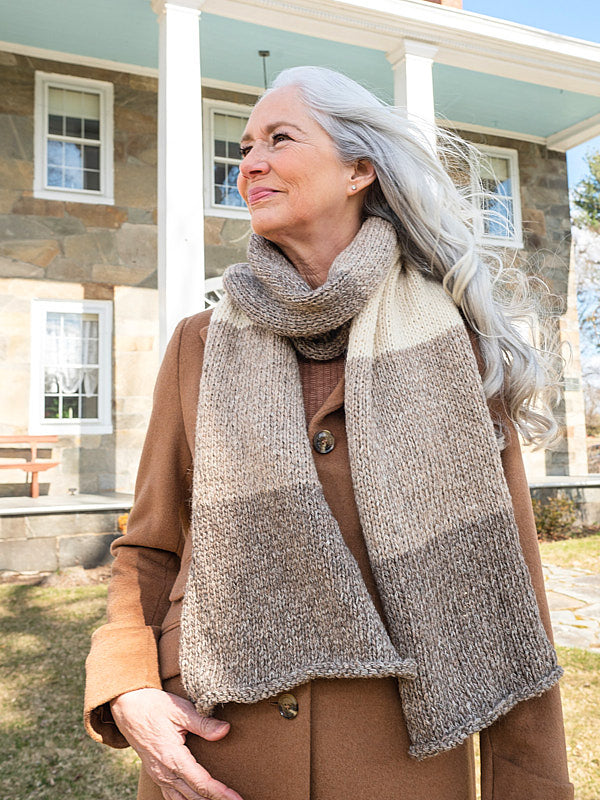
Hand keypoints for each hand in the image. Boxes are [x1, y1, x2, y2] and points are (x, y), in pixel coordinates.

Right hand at [110, 688, 243, 799]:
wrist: (126, 707)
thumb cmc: (153, 706)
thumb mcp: (180, 710)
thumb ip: (203, 723)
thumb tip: (225, 730)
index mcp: (173, 757)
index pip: (201, 783)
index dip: (221, 793)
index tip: (237, 799)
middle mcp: (165, 772)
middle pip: (194, 796)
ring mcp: (158, 775)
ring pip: (182, 799)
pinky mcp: (156, 773)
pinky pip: (172, 795)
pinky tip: (196, 799)